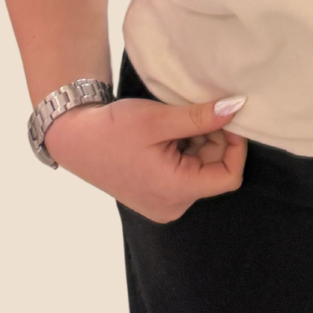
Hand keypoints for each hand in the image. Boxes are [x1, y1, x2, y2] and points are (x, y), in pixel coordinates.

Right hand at [43, 95, 247, 222]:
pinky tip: (166, 133)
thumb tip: (237, 107)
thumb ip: (201, 117)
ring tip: (174, 123)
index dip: (236, 145)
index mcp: (175, 191)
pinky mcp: (156, 194)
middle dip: (213, 139)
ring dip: (197, 142)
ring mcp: (163, 202)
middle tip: (195, 112)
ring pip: (201, 169)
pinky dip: (184, 150)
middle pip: (215, 171)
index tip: (227, 118)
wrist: (75, 139)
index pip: (229, 176)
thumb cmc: (114, 129)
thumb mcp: (159, 119)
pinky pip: (185, 172)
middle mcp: (172, 205)